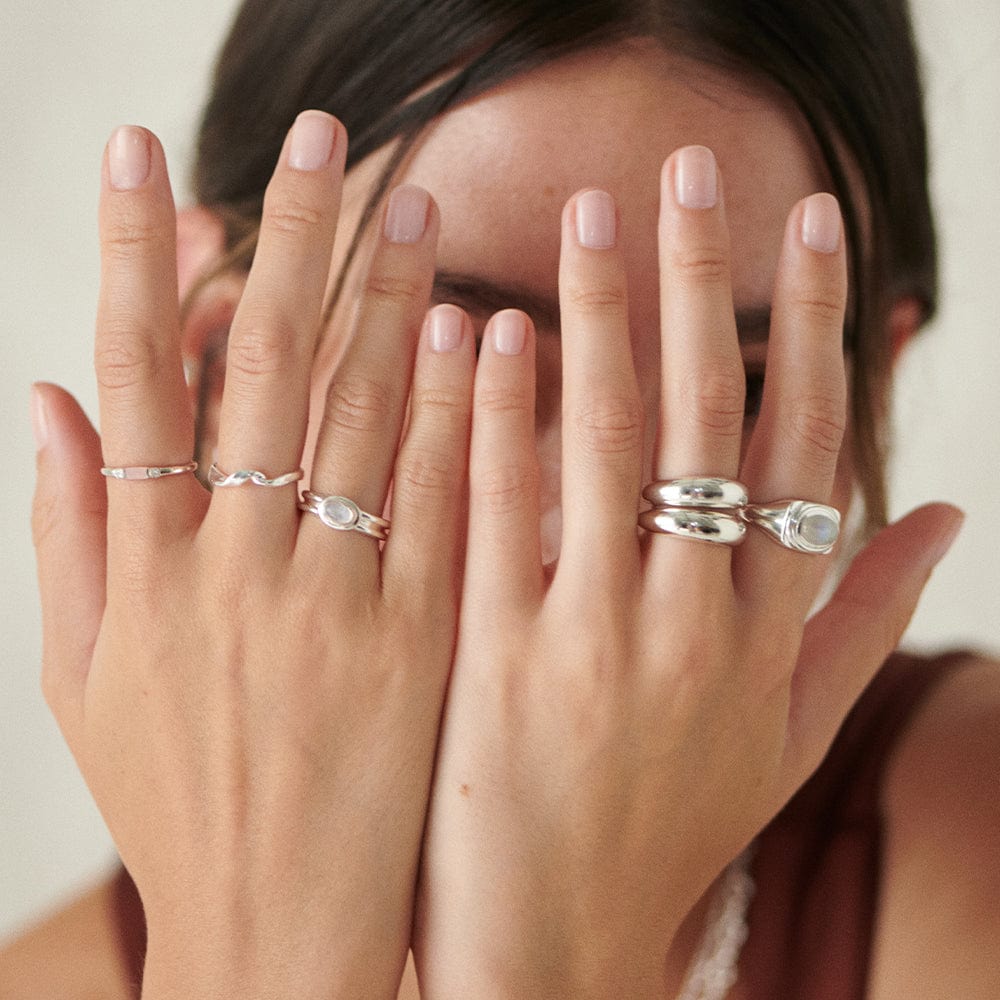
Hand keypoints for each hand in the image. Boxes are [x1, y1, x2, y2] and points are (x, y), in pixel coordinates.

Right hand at [31, 113, 474, 998]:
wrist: (280, 924)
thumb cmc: (177, 800)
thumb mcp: (81, 678)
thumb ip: (64, 535)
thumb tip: (43, 399)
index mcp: (143, 569)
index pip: (136, 377)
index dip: (136, 259)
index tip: (143, 157)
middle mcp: (239, 567)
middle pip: (266, 370)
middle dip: (292, 240)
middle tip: (324, 134)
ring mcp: (338, 600)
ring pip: (365, 419)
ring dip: (388, 302)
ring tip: (413, 205)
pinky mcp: (422, 637)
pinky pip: (443, 505)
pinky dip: (460, 414)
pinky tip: (478, 332)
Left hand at [413, 147, 961, 997]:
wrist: (555, 947)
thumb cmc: (672, 832)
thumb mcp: (789, 737)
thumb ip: (862, 622)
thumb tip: (939, 513)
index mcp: (767, 636)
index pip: (803, 448)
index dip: (812, 329)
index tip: (810, 228)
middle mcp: (694, 626)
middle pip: (707, 422)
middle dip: (704, 284)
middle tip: (688, 171)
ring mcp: (594, 641)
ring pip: (607, 448)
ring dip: (599, 320)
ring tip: (589, 216)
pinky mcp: (497, 660)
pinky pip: (499, 516)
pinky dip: (495, 417)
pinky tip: (486, 330)